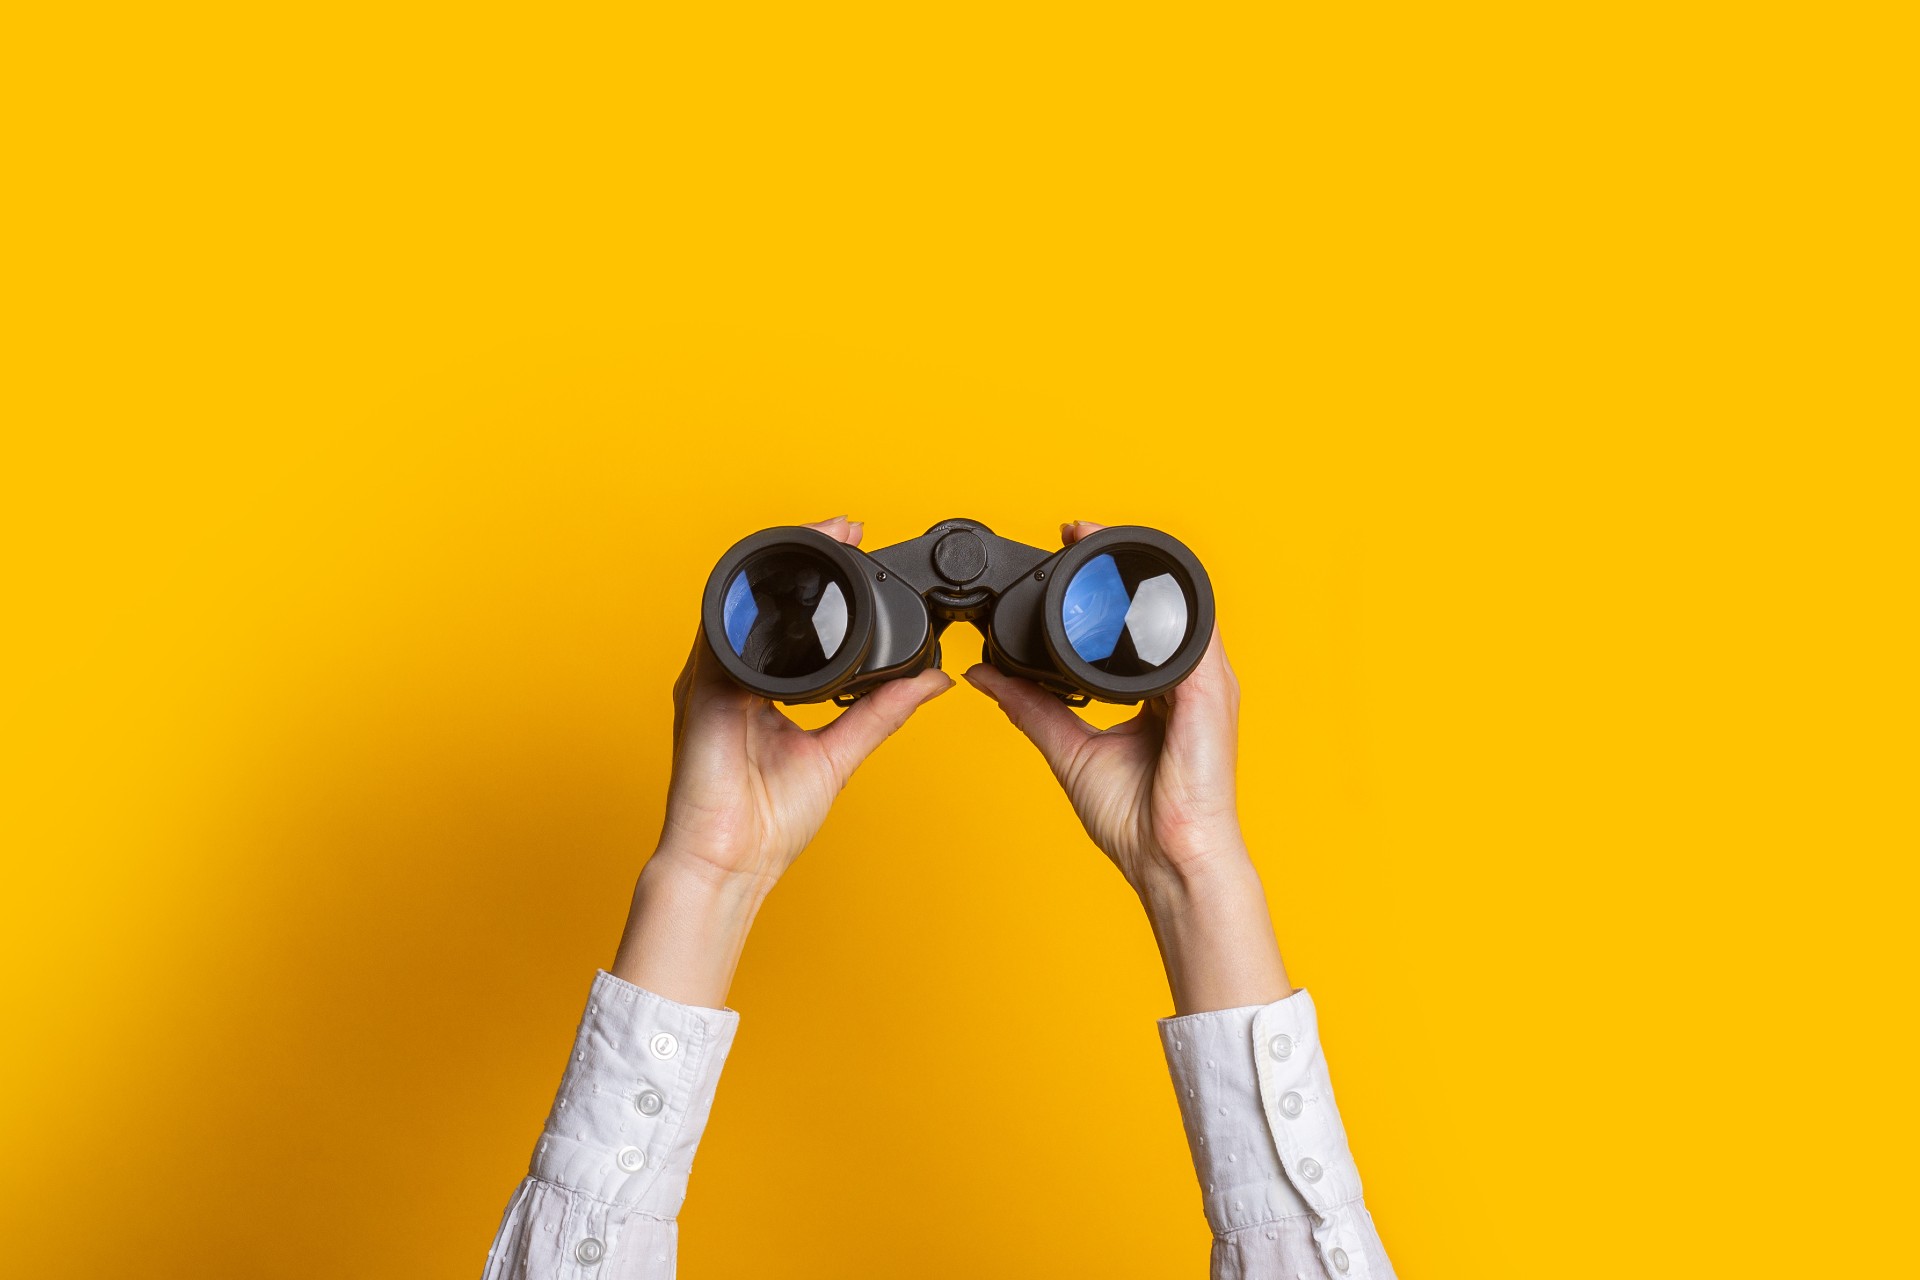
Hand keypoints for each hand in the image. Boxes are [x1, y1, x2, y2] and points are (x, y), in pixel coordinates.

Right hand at [654, 514, 954, 890]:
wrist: (730, 864)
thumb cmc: (766, 823)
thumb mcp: (841, 754)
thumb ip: (881, 713)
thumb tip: (932, 680)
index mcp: (762, 690)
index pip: (790, 623)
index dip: (822, 585)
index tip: (858, 550)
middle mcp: (732, 678)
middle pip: (763, 602)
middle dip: (802, 557)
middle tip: (846, 528)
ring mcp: (710, 682)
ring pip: (741, 604)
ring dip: (779, 566)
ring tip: (820, 535)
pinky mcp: (699, 693)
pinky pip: (719, 636)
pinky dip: (748, 605)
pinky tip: (775, 581)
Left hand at [965, 519, 1290, 1013]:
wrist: (1170, 861)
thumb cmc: (1138, 822)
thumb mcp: (1069, 750)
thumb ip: (1032, 707)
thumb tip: (985, 675)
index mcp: (1160, 695)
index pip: (1131, 627)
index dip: (1100, 590)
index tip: (1062, 556)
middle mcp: (1186, 684)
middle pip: (1153, 609)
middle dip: (1115, 564)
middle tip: (1072, 531)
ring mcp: (1206, 685)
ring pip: (1173, 608)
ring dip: (1135, 568)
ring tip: (1092, 536)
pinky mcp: (1213, 694)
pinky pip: (1193, 634)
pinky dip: (1161, 601)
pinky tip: (1130, 578)